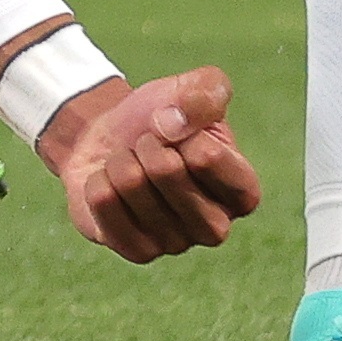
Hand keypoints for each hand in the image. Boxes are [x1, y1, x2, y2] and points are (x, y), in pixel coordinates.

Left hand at [39, 66, 259, 262]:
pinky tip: (112, 186)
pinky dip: (98, 181)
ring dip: (122, 160)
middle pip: (166, 171)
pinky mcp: (137, 252)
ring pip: (131, 185)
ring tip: (131, 163)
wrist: (110, 139)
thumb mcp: (194, 87)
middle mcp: (216, 227)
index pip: (206, 155)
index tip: (181, 127)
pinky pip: (103, 204)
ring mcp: (175, 245)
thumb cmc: (161, 116)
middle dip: (148, 143)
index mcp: (243, 191)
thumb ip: (207, 91)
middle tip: (149, 145)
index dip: (183, 130)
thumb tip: (172, 125)